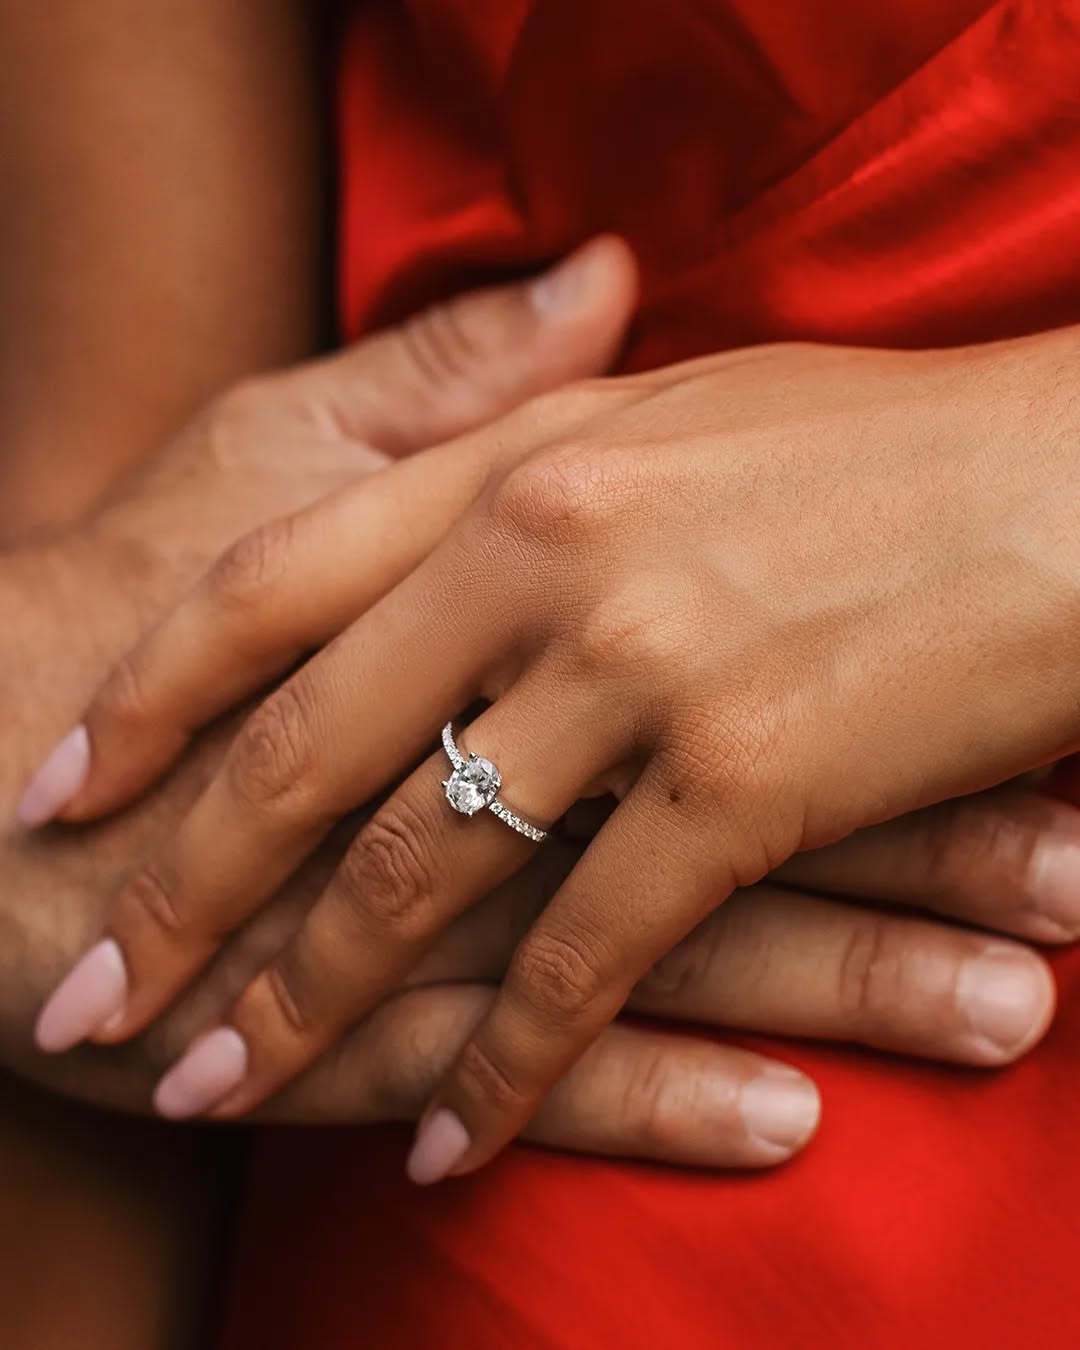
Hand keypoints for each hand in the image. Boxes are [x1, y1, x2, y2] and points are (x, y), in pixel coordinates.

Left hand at [31, 329, 1079, 1179]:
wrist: (1070, 478)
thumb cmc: (876, 439)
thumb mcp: (670, 404)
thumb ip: (524, 439)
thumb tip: (434, 453)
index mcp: (521, 460)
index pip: (266, 580)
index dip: (147, 697)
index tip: (63, 790)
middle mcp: (553, 556)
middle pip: (305, 750)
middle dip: (181, 893)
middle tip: (92, 997)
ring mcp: (645, 671)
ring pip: (420, 872)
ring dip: (305, 1004)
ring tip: (213, 1089)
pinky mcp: (748, 785)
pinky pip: (583, 959)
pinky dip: (507, 1067)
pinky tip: (445, 1140)